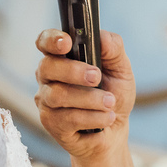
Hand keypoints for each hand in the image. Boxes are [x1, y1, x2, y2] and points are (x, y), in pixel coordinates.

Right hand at [34, 29, 135, 158]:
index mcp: (62, 58)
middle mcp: (48, 78)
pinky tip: (106, 118)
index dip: (52, 40)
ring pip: (58, 95)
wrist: (116, 129)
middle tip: (96, 77)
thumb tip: (102, 36)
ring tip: (110, 103)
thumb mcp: (121, 69)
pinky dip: (93, 117)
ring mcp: (47, 101)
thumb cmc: (114, 95)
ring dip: (90, 98)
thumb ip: (113, 49)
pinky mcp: (52, 124)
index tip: (67, 43)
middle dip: (74, 71)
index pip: (45, 42)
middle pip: (47, 67)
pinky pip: (67, 118)